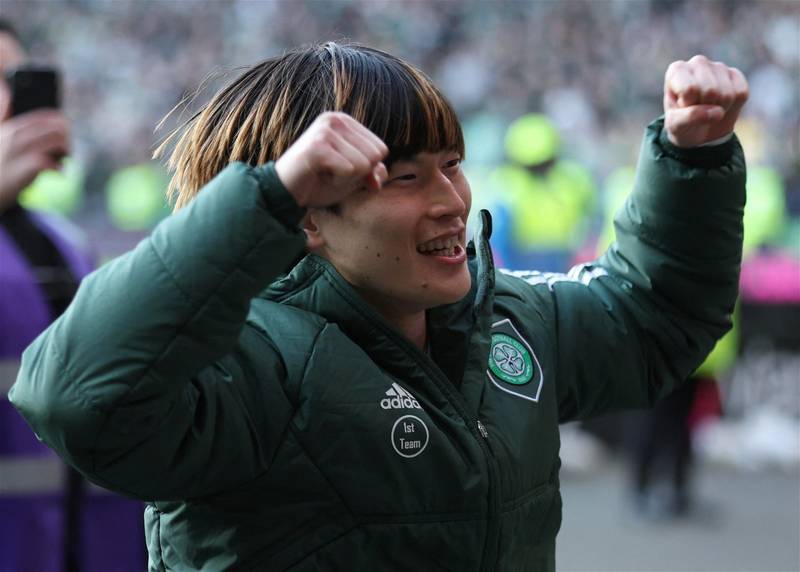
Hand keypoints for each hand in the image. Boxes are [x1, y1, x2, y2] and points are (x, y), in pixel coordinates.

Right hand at [0, 88, 69, 211]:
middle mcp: (16, 136)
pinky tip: (57, 172)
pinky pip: (51, 162)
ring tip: (64, 159)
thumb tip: (5, 90)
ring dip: (66, 151)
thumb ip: (2, 114)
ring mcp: (21, 152)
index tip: (65, 131)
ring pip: (56, 142)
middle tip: (66, 149)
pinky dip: (59, 167)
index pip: (44, 117)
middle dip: (66, 138)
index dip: (60, 123)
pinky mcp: (26, 168)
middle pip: (55, 128)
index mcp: (11, 127)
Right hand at [275, 112, 388, 208]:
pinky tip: (319, 176)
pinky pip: (349, 170)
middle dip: (357, 175)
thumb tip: (381, 176)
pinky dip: (337, 182)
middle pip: (375, 156)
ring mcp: (325, 130)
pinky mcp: (318, 146)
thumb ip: (372, 173)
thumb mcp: (352, 178)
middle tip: (331, 173)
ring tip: (324, 173)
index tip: (341, 169)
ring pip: (363, 165)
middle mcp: (336, 119)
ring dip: (345, 179)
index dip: (366, 170)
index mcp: (345, 122)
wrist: (285, 193)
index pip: (381, 150)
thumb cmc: (318, 183)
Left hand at [663, 55, 748, 147]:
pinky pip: (741, 94)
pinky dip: (732, 107)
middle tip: (697, 110)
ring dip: (719, 109)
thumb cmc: (681, 124)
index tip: (682, 107)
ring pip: (727, 94)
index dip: (688, 106)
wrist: (698, 131)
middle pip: (711, 91)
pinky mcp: (736, 74)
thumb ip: (689, 118)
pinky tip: (721, 105)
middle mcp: (698, 62)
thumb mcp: (676, 125)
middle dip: (705, 108)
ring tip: (708, 108)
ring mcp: (719, 66)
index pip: (690, 89)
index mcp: (677, 70)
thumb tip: (718, 112)